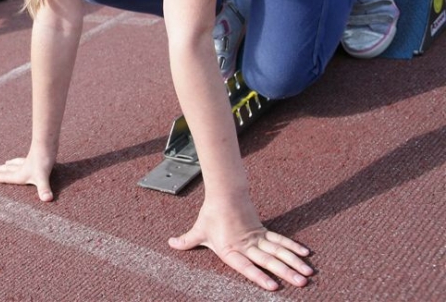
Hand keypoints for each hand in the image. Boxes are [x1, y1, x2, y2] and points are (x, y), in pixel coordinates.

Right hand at [0, 154, 54, 201]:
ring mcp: (29, 161)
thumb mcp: (42, 178)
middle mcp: (23, 167)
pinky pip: (25, 159)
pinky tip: (25, 158)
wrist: (47, 144)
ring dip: (10, 164)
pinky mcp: (36, 156)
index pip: (6, 177)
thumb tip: (47, 199)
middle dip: (0, 170)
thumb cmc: (43, 161)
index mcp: (21, 174)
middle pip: (9, 169)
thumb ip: (43, 189)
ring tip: (6, 163)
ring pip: (16, 163)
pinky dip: (21, 160)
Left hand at [169, 199, 312, 290]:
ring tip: (308, 273)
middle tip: (301, 283)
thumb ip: (187, 241)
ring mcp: (257, 238)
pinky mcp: (262, 230)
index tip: (273, 286)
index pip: (246, 266)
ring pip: (278, 251)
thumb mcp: (198, 230)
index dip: (259, 276)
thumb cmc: (211, 214)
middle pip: (269, 260)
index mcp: (230, 249)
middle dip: (286, 272)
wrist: (224, 193)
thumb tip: (171, 243)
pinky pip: (280, 240)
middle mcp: (246, 245)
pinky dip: (292, 246)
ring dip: (294, 262)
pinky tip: (305, 254)